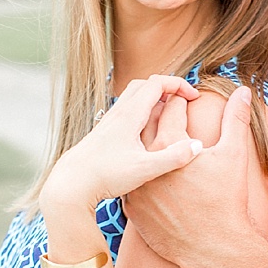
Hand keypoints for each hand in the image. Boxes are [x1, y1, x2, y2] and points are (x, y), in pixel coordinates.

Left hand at [38, 75, 204, 218]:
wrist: (70, 185)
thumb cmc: (105, 176)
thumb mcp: (145, 169)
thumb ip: (173, 157)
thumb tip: (197, 145)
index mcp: (129, 115)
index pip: (156, 83)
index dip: (179, 84)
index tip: (195, 97)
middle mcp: (117, 114)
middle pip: (143, 85)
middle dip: (166, 88)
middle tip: (183, 102)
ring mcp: (108, 124)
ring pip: (132, 99)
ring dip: (153, 100)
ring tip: (169, 117)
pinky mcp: (103, 135)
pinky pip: (125, 113)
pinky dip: (141, 114)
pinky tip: (148, 135)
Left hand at [125, 83, 255, 267]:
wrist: (210, 249)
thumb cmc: (225, 202)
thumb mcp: (233, 156)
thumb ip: (236, 119)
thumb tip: (243, 91)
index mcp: (167, 142)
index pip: (170, 107)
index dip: (183, 100)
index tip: (192, 101)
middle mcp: (144, 160)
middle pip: (148, 123)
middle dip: (163, 113)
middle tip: (178, 113)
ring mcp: (135, 184)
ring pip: (136, 153)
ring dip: (151, 141)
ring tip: (170, 140)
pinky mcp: (131, 205)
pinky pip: (134, 181)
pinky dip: (145, 172)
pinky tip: (159, 173)